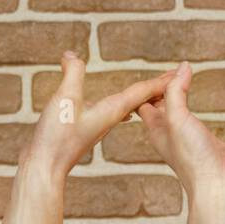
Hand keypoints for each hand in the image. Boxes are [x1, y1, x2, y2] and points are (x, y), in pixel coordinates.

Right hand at [20, 52, 179, 180]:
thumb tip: (71, 55)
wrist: (45, 168)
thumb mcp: (66, 99)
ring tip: (154, 94)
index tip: (179, 73)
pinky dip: (124, 107)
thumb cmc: (57, 138)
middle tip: (174, 81)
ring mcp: (98, 126)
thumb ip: (72, 74)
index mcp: (111, 111)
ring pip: (128, 108)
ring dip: (143, 99)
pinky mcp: (87, 130)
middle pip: (139, 100)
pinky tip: (122, 111)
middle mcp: (109, 119)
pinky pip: (114, 114)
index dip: (159, 82)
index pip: (141, 92)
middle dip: (156, 90)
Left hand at [137, 61, 224, 198]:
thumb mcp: (177, 119)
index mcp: (156, 130)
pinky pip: (193, 119)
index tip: (165, 69)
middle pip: (159, 105)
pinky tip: (196, 101)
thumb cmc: (194, 158)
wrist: (218, 186)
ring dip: (178, 94)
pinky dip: (193, 106)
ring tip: (182, 77)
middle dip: (164, 87)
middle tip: (175, 69)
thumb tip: (182, 67)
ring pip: (177, 111)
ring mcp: (187, 138)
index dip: (150, 85)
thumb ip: (176, 92)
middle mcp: (170, 134)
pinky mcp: (204, 141)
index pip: (144, 102)